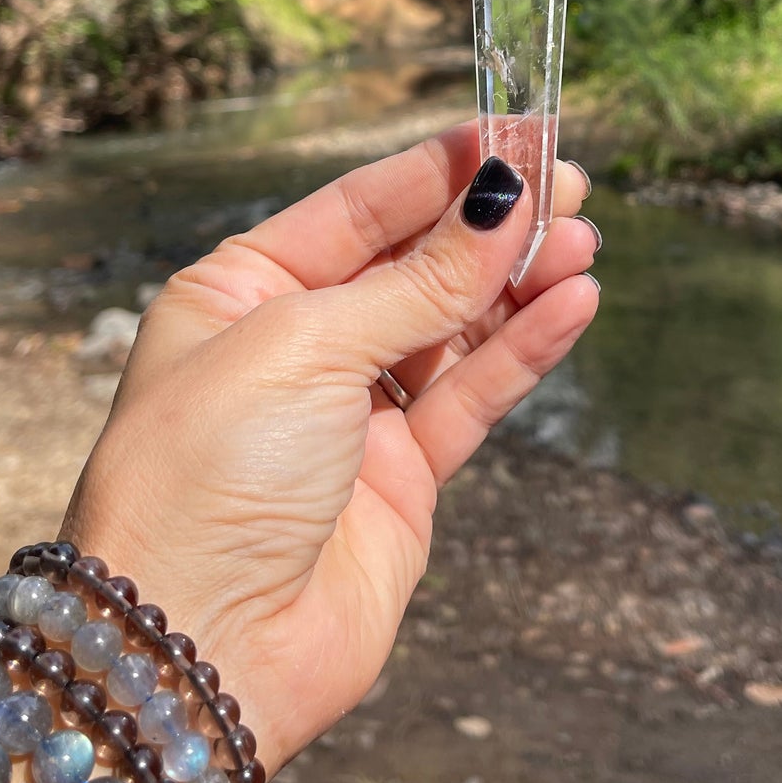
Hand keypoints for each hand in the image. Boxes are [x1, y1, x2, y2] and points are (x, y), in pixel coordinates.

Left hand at [62, 125, 599, 763]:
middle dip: (488, 224)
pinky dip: (523, 350)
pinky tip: (572, 306)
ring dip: (518, 282)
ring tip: (583, 240)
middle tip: (569, 181)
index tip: (512, 133)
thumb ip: (418, 282)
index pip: (355, 209)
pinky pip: (474, 395)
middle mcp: (295, 347)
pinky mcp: (400, 480)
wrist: (199, 649)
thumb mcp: (306, 348)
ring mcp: (350, 415)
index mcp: (240, 292)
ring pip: (454, 327)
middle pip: (412, 263)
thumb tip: (501, 205)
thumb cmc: (207, 479)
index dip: (435, 171)